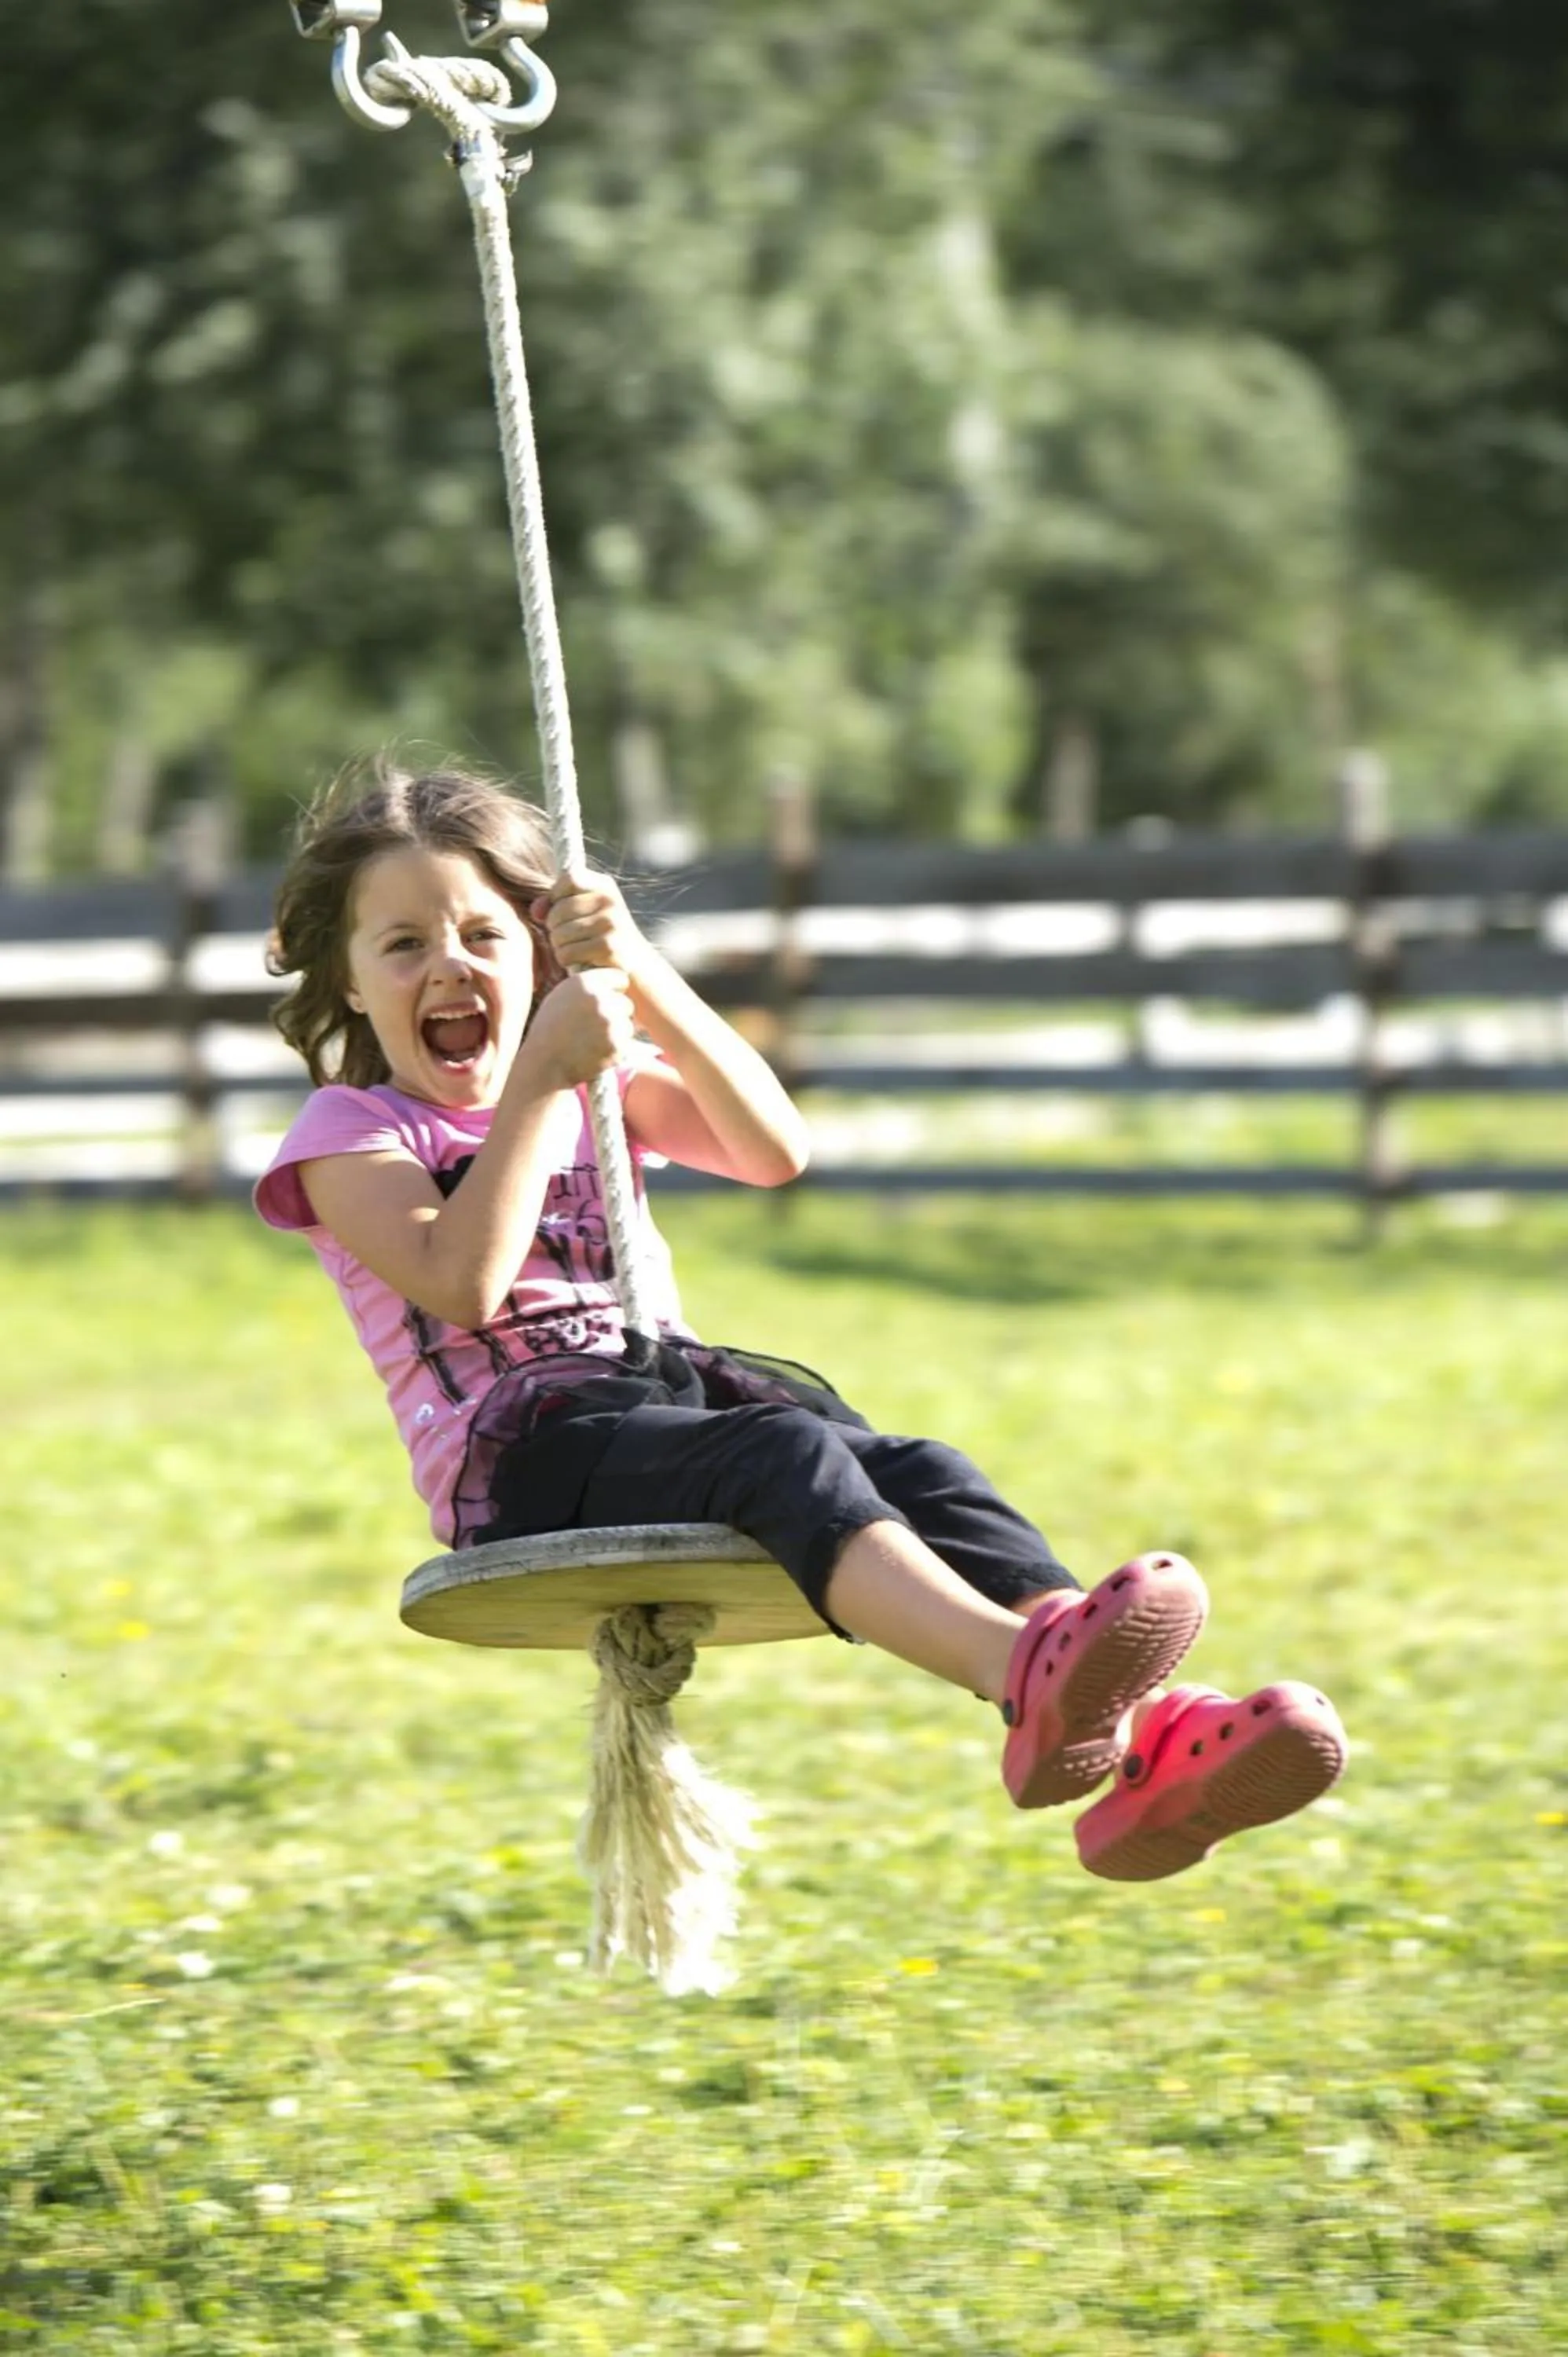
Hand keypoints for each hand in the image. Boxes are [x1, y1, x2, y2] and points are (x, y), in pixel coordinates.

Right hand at [522, 967, 634, 1090]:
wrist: (545, 1062)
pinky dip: (615, 1049)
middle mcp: (601, 999)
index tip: (606, 1001)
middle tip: (596, 1027)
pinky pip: (626, 1043)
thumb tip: (609, 979)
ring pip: (628, 1024)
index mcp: (586, 983)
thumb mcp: (561, 996)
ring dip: (617, 1032)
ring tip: (592, 1041)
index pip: (620, 978)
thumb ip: (586, 985)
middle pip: (626, 1003)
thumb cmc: (549, 1029)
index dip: (614, 990)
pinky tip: (595, 1052)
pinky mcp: (618, 1044)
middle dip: (616, 1014)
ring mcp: (611, 1022)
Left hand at [534, 871, 647, 985]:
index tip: (560, 911)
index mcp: (605, 886)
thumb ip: (556, 904)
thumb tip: (536, 911)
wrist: (638, 966)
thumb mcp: (585, 913)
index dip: (556, 896)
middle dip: (554, 928)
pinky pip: (567, 953)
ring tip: (572, 950)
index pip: (569, 878)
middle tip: (564, 938)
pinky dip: (566, 960)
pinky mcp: (609, 948)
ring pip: (559, 934)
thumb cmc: (602, 936)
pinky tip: (577, 962)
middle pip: (559, 910)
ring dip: (558, 947)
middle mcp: (610, 901)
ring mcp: (611, 924)